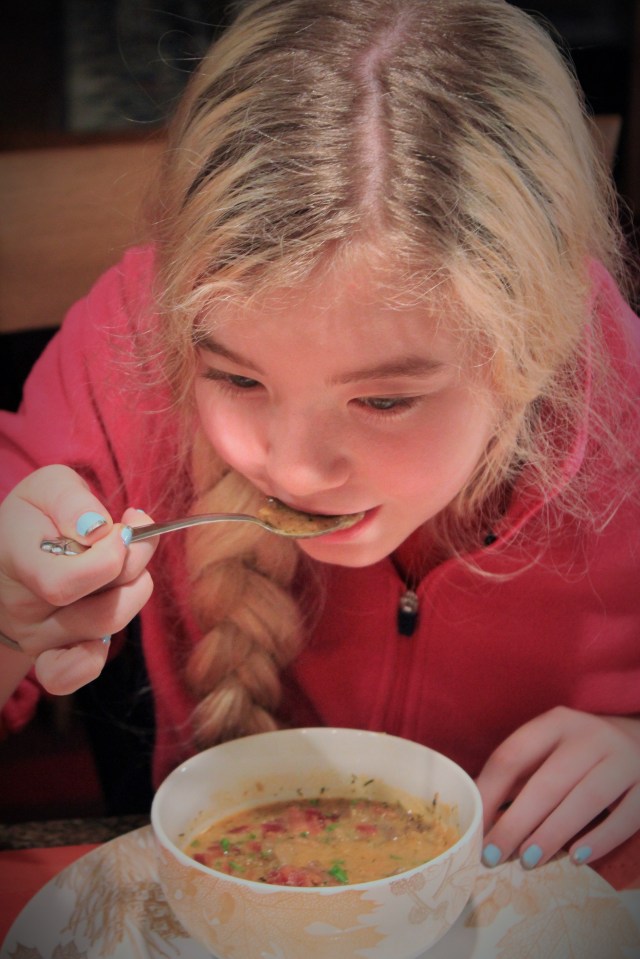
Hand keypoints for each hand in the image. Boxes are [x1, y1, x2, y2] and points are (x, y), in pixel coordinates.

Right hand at [0, 465, 155, 697]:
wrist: (16, 546)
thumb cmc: (40, 515)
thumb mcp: (51, 488)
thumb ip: (73, 502)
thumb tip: (100, 531)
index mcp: (12, 556)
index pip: (64, 584)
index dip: (110, 558)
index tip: (125, 526)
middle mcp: (21, 604)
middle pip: (99, 612)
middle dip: (134, 567)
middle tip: (133, 536)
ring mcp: (35, 634)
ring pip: (105, 629)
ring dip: (133, 590)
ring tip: (125, 559)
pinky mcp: (48, 654)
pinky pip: (68, 675)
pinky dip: (90, 659)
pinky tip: (104, 625)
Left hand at [476, 705, 639, 868]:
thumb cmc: (583, 753)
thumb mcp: (552, 748)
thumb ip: (521, 774)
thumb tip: (481, 815)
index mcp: (556, 723)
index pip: (514, 754)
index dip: (490, 791)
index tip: (474, 826)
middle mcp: (590, 736)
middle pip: (547, 782)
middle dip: (516, 822)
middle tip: (494, 854)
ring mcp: (623, 759)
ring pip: (585, 800)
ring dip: (553, 833)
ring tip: (528, 861)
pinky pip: (624, 816)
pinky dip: (599, 839)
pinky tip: (576, 858)